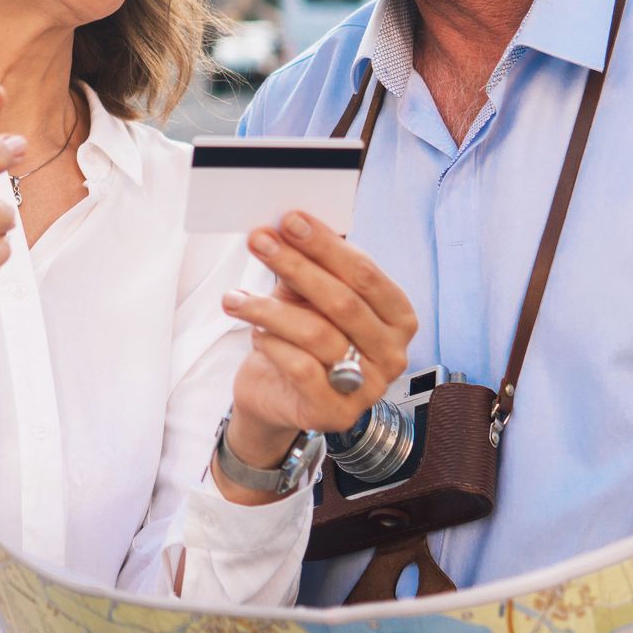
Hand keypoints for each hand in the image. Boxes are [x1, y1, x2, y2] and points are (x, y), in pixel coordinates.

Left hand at [220, 212, 417, 472]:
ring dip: (268, 309)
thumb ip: (309, 267)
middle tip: (259, 241)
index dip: (326, 245)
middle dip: (296, 266)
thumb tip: (287, 227)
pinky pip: (302, 369)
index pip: (365, 273)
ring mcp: (368, 388)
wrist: (278, 395)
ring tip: (233, 297)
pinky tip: (253, 333)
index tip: (289, 219)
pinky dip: (272, 344)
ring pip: (318, 334)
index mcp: (398, 317)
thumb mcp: (308, 297)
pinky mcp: (336, 413)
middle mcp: (392, 353)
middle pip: (343, 301)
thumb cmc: (301, 337)